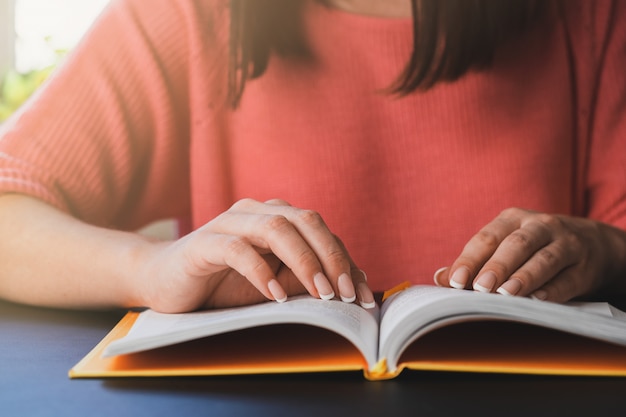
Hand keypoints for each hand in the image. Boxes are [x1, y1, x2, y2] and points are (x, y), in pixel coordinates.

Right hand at [135, 198, 374, 311]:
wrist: (164, 282)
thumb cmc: (223, 284)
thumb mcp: (272, 287)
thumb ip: (303, 281)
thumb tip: (347, 287)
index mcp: (277, 218)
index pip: (321, 233)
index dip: (346, 261)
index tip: (364, 296)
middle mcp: (256, 213)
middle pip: (305, 220)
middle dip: (332, 256)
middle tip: (346, 294)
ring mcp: (229, 223)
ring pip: (276, 228)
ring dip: (304, 262)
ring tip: (321, 294)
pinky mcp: (203, 242)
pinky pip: (237, 249)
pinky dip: (260, 271)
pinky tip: (274, 296)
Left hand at [433, 207, 625, 301]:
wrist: (589, 243)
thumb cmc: (530, 248)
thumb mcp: (502, 246)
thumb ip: (473, 262)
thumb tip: (439, 278)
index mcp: (511, 220)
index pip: (487, 238)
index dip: (470, 259)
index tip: (455, 281)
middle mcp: (539, 226)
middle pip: (517, 244)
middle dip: (498, 266)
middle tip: (481, 288)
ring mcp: (566, 243)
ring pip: (545, 258)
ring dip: (525, 277)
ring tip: (507, 294)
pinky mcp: (585, 264)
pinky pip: (569, 278)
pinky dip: (553, 290)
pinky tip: (538, 301)